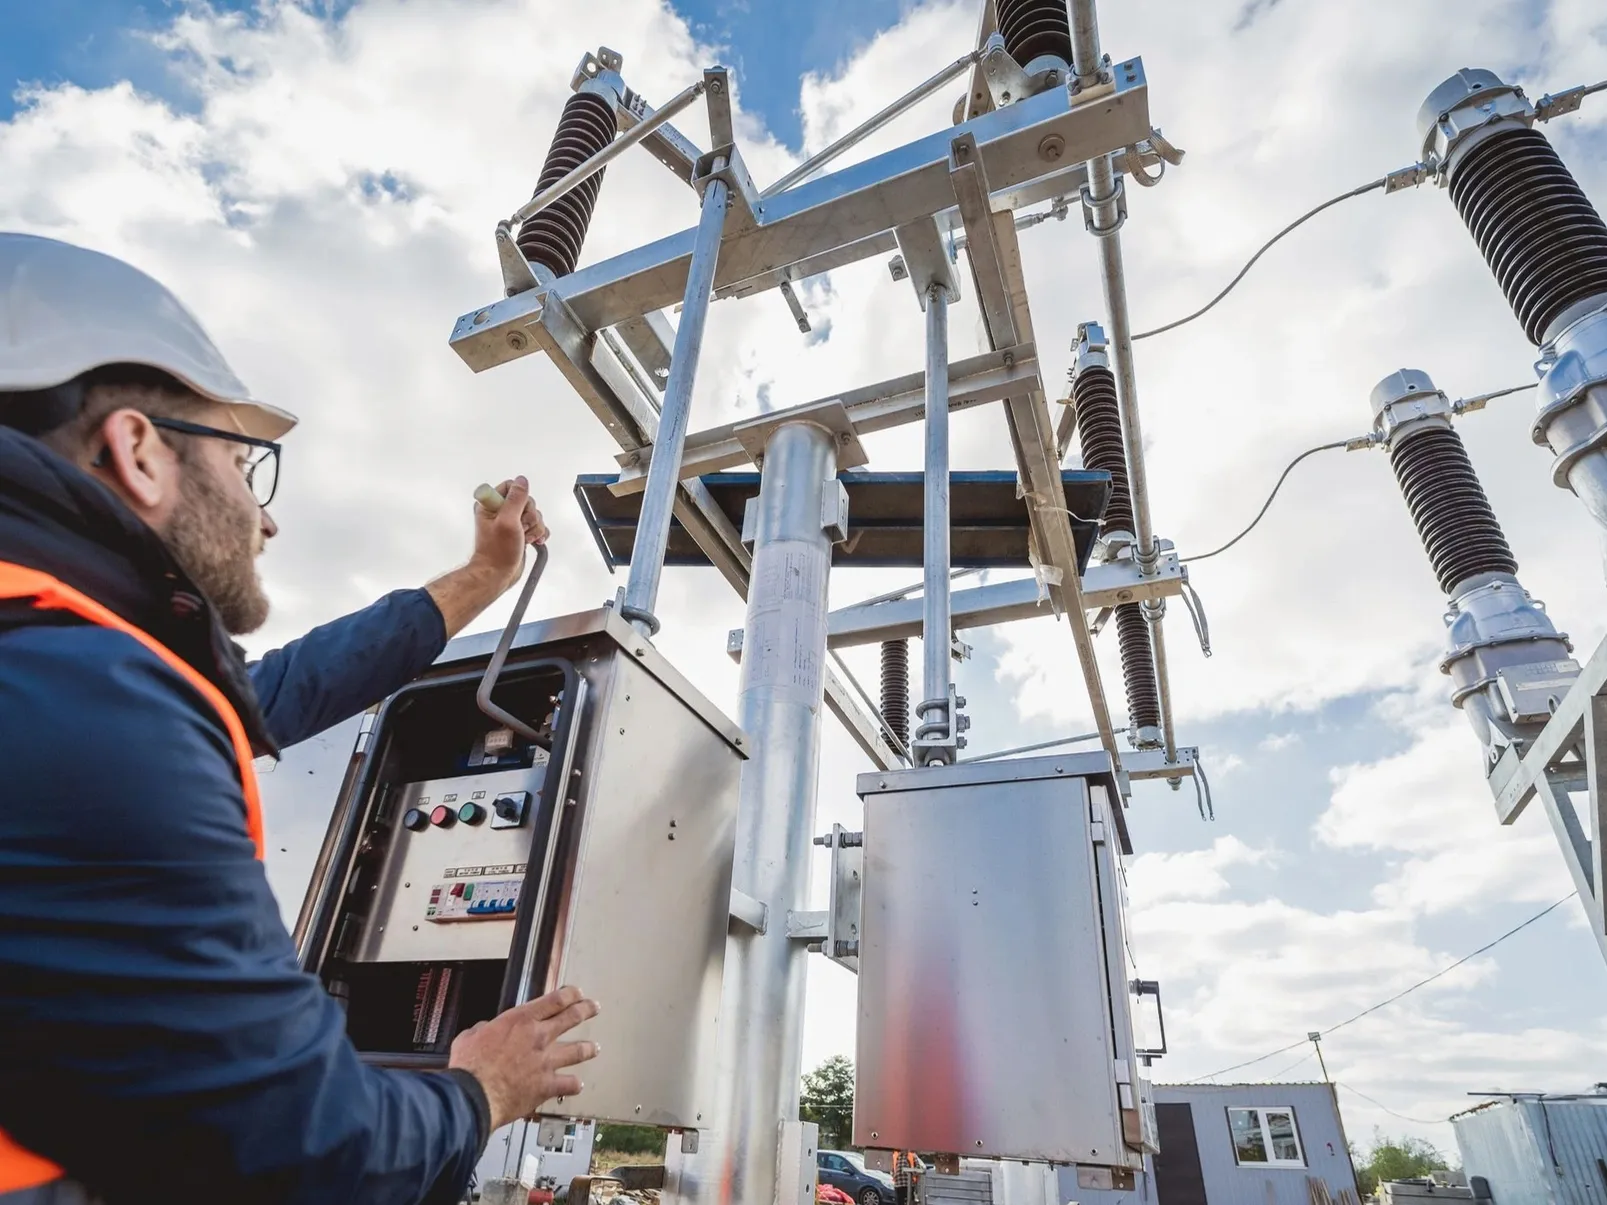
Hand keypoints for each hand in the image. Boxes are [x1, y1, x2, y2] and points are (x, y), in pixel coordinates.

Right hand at [449, 985, 598, 1131]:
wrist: (473, 1095)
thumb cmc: (469, 1066)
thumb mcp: (469, 1036)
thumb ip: (483, 1030)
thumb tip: (484, 1031)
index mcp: (521, 1020)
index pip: (555, 1000)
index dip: (570, 994)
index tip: (576, 992)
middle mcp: (539, 1037)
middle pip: (572, 1017)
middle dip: (586, 1010)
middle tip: (594, 1008)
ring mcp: (546, 1062)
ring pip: (577, 1051)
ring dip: (587, 1049)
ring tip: (594, 1048)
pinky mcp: (547, 1086)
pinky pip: (569, 1084)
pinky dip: (575, 1085)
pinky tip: (577, 1085)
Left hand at [472, 475, 548, 594]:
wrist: (498, 574)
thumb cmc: (496, 552)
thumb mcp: (507, 521)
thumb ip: (516, 499)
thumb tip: (522, 481)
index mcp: (491, 504)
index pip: (511, 487)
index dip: (520, 498)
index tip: (517, 513)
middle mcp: (500, 511)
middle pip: (527, 501)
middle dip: (530, 517)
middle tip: (520, 528)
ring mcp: (511, 522)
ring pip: (534, 514)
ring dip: (534, 527)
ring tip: (524, 538)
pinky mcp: (520, 532)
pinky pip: (538, 526)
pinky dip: (539, 534)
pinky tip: (532, 541)